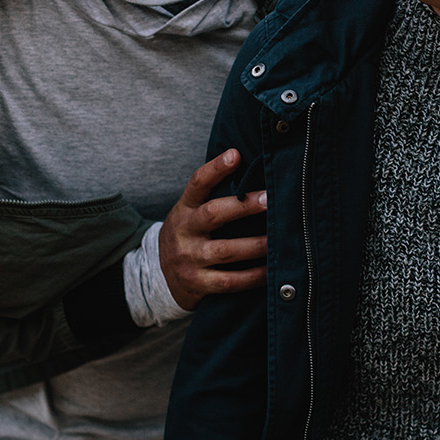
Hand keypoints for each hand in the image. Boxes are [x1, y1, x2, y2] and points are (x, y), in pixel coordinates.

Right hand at [160, 149, 268, 309]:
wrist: (161, 279)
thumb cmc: (191, 236)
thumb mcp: (191, 213)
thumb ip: (214, 195)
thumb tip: (254, 168)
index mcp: (185, 208)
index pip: (198, 183)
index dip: (215, 168)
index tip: (235, 154)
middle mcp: (184, 231)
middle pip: (213, 214)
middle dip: (243, 206)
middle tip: (270, 199)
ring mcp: (189, 259)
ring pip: (225, 251)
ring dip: (256, 245)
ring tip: (278, 239)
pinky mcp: (197, 284)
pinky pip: (230, 281)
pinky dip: (253, 276)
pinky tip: (271, 271)